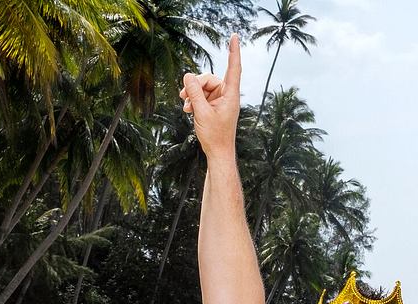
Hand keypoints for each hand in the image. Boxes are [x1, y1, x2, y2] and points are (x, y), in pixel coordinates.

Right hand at [180, 34, 241, 158]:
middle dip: (195, 85)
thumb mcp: (201, 112)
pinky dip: (194, 100)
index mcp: (231, 95)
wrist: (218, 153)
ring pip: (204, 87)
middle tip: (183, 95)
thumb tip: (188, 75)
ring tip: (185, 105)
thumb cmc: (215, 136)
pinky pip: (202, 96)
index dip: (233, 52)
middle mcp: (228, 95)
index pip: (234, 68)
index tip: (235, 36)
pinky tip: (187, 109)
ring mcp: (221, 101)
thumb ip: (195, 93)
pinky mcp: (215, 106)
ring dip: (192, 94)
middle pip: (210, 79)